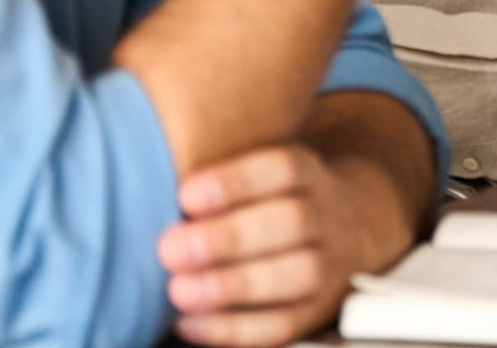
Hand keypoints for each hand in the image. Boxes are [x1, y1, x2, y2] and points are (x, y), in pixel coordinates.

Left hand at [159, 144, 384, 346]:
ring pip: (296, 275)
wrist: (346, 233)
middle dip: (227, 238)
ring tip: (178, 290)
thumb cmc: (274, 203)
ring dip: (232, 285)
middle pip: (292, 221)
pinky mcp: (314, 312)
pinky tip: (189, 322)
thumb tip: (150, 186)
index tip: (185, 195)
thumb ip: (221, 185)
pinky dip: (233, 328)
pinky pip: (281, 326)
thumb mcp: (264, 178)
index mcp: (309, 175)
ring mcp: (327, 266)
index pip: (285, 167)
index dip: (236, 181)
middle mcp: (326, 217)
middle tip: (169, 249)